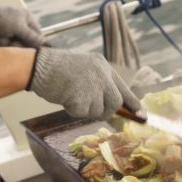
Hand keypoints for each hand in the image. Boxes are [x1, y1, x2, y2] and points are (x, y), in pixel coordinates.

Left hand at [0, 4, 44, 47]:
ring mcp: (12, 31)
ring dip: (9, 44)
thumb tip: (42, 43)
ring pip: (17, 45)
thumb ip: (31, 36)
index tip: (30, 48)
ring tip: (2, 38)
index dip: (35, 42)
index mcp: (27, 18)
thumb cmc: (1, 19)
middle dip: (18, 43)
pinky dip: (2, 43)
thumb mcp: (18, 27)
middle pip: (27, 41)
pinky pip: (8, 45)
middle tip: (12, 41)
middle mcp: (21, 24)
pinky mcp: (4, 36)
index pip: (38, 33)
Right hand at [27, 48, 142, 119]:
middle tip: (92, 109)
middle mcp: (101, 75)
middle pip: (115, 102)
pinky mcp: (81, 97)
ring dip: (85, 109)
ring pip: (98, 110)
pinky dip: (73, 110)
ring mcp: (92, 86)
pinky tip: (65, 97)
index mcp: (103, 66)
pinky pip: (82, 113)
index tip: (142, 114)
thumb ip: (99, 83)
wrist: (39, 66)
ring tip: (71, 95)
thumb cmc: (57, 69)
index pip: (123, 87)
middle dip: (106, 110)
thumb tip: (113, 105)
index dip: (132, 103)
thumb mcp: (85, 69)